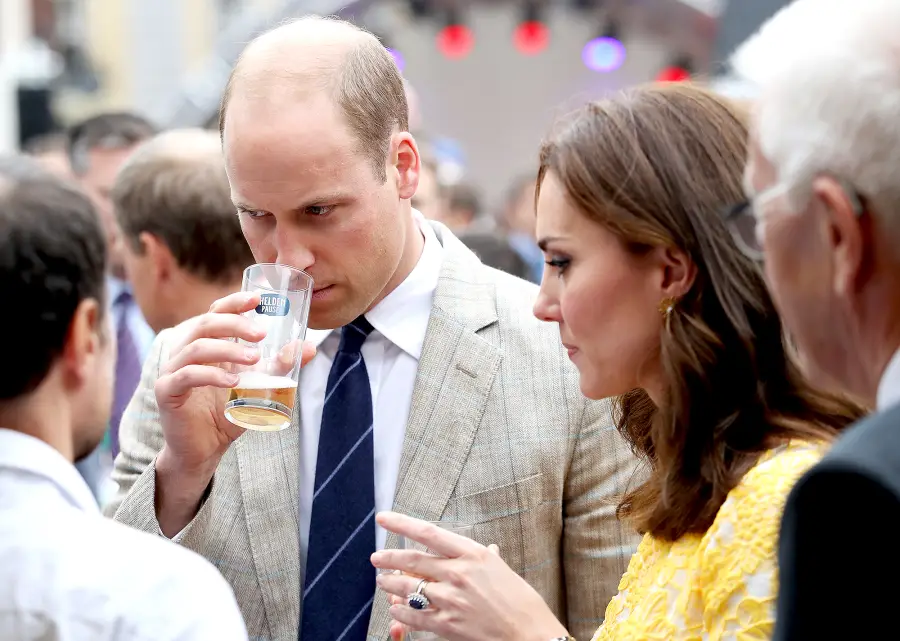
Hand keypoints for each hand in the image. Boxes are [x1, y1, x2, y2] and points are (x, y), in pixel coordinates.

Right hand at [153, 292, 314, 534]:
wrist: (205, 449)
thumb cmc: (228, 412)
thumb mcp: (259, 386)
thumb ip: (279, 366)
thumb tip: (309, 347)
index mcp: (207, 344)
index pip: (215, 312)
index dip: (234, 302)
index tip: (257, 299)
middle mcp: (186, 351)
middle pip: (205, 323)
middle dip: (235, 324)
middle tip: (261, 333)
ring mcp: (173, 370)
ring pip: (197, 347)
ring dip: (227, 349)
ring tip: (254, 358)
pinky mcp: (167, 392)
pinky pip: (187, 376)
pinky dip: (212, 375)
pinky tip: (233, 380)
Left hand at [371, 512, 568, 640]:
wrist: (529, 634)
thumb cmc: (520, 601)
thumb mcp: (503, 570)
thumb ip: (487, 558)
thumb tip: (488, 549)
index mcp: (471, 554)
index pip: (428, 533)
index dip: (402, 523)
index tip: (384, 518)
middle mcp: (457, 573)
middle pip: (411, 560)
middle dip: (388, 558)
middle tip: (376, 557)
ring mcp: (450, 599)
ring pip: (408, 587)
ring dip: (390, 584)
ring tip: (382, 581)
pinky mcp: (447, 624)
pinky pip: (414, 615)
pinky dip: (400, 611)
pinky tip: (396, 608)